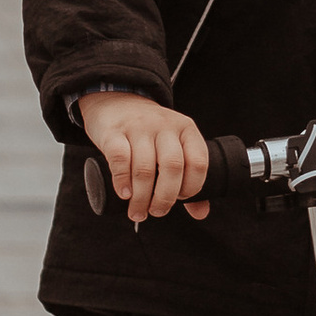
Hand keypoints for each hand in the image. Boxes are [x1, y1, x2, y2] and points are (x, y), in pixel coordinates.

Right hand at [79, 91, 210, 222]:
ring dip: (141, 198)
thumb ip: (188, 177)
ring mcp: (139, 127)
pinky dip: (122, 181)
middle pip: (172, 167)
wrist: (116, 101)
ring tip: (138, 212)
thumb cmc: (149, 133)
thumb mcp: (174, 145)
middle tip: (156, 212)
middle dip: (165, 198)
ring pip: (144, 168)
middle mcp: (165, 126)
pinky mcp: (114, 132)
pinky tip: (124, 194)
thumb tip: (200, 214)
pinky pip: (120, 159)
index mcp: (186, 129)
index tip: (179, 199)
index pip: (198, 162)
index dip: (192, 187)